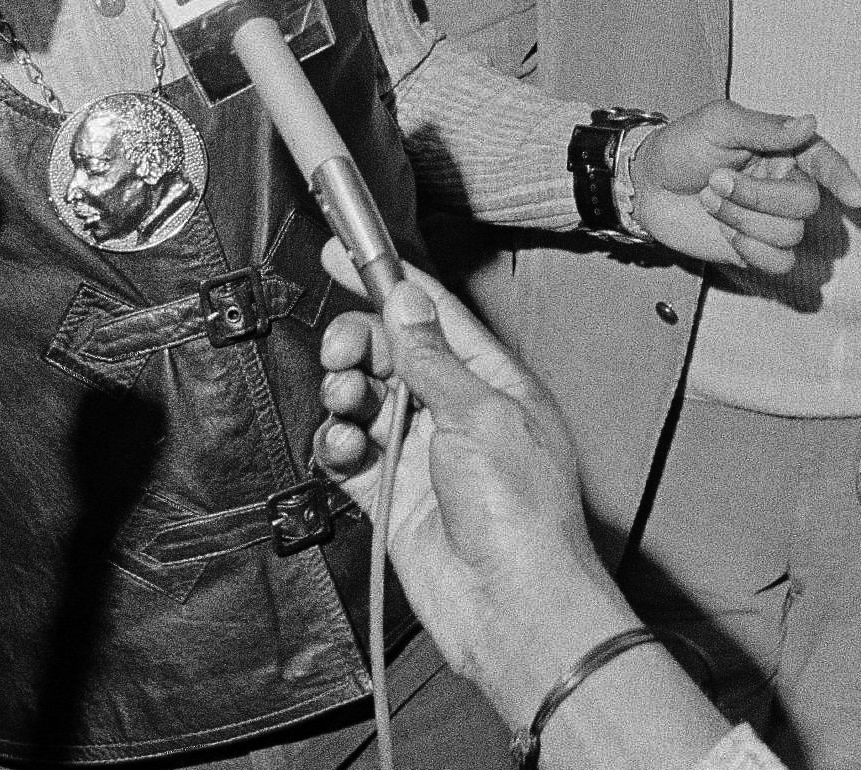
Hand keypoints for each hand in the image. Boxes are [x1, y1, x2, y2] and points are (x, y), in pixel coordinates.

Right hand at [314, 272, 633, 719]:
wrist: (511, 608)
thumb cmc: (524, 514)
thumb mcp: (482, 415)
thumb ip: (434, 359)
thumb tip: (405, 303)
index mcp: (492, 380)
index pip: (433, 314)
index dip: (388, 281)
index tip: (342, 252)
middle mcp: (454, 410)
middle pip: (390, 353)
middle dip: (358, 342)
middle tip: (343, 351)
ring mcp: (421, 453)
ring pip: (363, 400)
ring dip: (345, 392)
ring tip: (346, 403)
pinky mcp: (390, 495)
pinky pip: (348, 453)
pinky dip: (337, 444)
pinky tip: (344, 449)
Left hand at [628, 101, 860, 272]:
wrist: (647, 186)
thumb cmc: (681, 146)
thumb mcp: (717, 123)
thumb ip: (764, 127)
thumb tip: (809, 122)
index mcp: (783, 148)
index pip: (824, 161)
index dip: (842, 178)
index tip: (855, 197)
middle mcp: (785, 183)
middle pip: (806, 204)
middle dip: (758, 198)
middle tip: (716, 182)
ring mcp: (772, 219)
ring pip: (790, 235)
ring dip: (744, 221)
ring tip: (711, 202)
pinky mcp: (757, 248)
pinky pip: (781, 263)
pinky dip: (753, 250)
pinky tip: (727, 234)